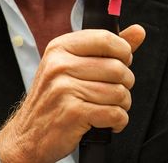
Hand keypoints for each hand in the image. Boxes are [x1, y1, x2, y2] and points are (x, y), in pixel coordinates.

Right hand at [0, 24, 145, 162]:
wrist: (28, 135)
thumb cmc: (54, 99)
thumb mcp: (73, 66)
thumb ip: (107, 48)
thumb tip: (139, 31)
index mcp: (60, 48)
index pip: (106, 38)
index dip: (123, 52)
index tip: (122, 62)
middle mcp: (60, 65)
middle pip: (117, 68)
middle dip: (125, 84)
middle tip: (114, 92)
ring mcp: (64, 89)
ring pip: (119, 93)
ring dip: (122, 105)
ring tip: (108, 108)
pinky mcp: (72, 113)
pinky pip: (115, 114)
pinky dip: (118, 121)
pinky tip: (106, 122)